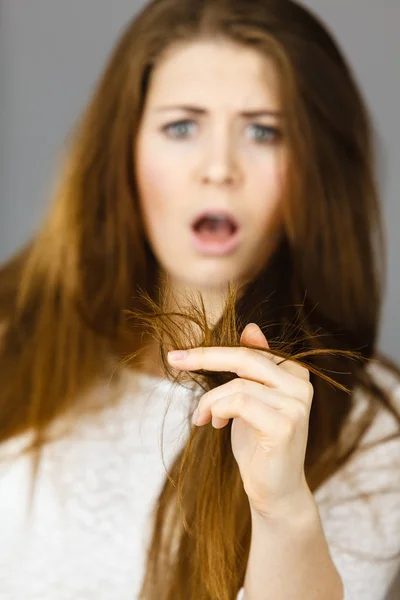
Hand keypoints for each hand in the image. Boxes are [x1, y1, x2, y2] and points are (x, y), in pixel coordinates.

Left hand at [167, 323, 314, 519]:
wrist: (275, 491)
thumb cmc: (259, 444)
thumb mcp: (251, 400)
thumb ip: (253, 367)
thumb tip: (251, 328)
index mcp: (294, 374)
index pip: (250, 350)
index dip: (213, 350)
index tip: (180, 355)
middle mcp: (300, 385)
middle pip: (245, 357)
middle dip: (204, 357)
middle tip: (174, 360)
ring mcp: (296, 405)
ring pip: (237, 385)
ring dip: (210, 402)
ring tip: (203, 418)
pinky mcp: (285, 425)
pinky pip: (239, 403)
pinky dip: (218, 411)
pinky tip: (214, 425)